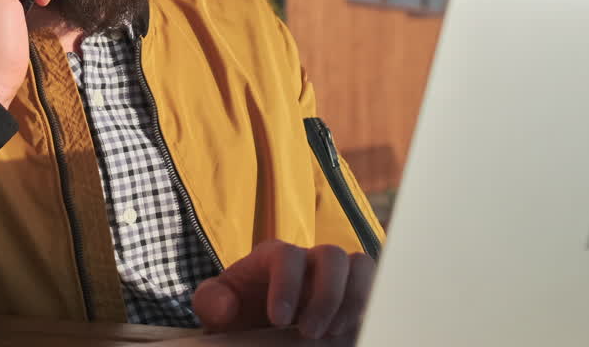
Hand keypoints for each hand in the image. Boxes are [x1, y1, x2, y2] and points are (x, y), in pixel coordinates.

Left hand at [192, 240, 374, 341]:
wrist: (257, 321)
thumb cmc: (238, 310)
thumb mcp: (217, 306)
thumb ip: (212, 301)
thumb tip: (226, 308)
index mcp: (275, 256)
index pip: (287, 255)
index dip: (287, 285)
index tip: (279, 321)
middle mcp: (311, 259)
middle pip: (333, 255)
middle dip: (326, 295)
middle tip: (311, 333)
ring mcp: (337, 275)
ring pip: (362, 266)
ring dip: (355, 299)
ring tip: (336, 332)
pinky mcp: (356, 293)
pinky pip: (377, 288)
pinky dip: (370, 307)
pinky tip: (353, 331)